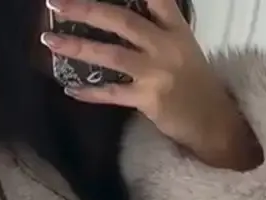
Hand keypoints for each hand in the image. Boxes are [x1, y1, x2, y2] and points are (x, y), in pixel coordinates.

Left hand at [42, 0, 262, 170]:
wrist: (215, 122)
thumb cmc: (194, 83)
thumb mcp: (182, 46)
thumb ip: (157, 27)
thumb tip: (122, 19)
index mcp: (175, 28)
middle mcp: (165, 45)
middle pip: (121, 20)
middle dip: (86, 9)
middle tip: (56, 3)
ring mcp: (157, 72)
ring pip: (111, 55)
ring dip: (78, 47)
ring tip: (50, 41)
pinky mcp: (149, 100)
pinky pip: (113, 94)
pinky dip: (90, 92)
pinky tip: (70, 88)